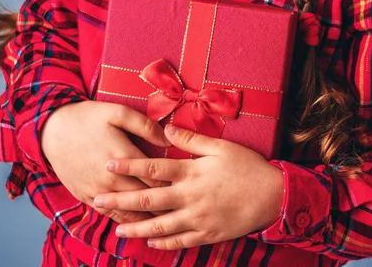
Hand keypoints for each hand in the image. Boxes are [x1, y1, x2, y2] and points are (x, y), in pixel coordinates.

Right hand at [41, 100, 171, 223]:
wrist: (51, 130)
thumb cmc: (87, 118)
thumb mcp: (117, 112)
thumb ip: (144, 125)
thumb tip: (168, 138)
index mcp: (123, 157)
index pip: (157, 179)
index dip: (174, 184)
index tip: (188, 184)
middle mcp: (111, 179)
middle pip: (146, 199)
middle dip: (165, 203)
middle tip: (184, 206)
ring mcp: (97, 191)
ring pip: (129, 213)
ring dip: (148, 217)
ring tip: (167, 220)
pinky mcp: (86, 197)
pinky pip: (110, 215)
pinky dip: (126, 219)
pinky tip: (138, 222)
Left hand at [93, 124, 284, 249]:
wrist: (273, 196)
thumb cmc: (247, 167)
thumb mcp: (222, 147)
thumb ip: (192, 140)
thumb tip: (167, 128)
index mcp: (192, 172)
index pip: (153, 167)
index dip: (129, 165)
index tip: (108, 165)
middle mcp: (190, 197)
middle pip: (149, 199)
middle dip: (121, 200)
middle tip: (98, 201)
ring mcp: (198, 218)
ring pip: (160, 225)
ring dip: (137, 227)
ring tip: (118, 228)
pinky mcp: (208, 234)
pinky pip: (181, 241)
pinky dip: (164, 242)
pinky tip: (150, 241)